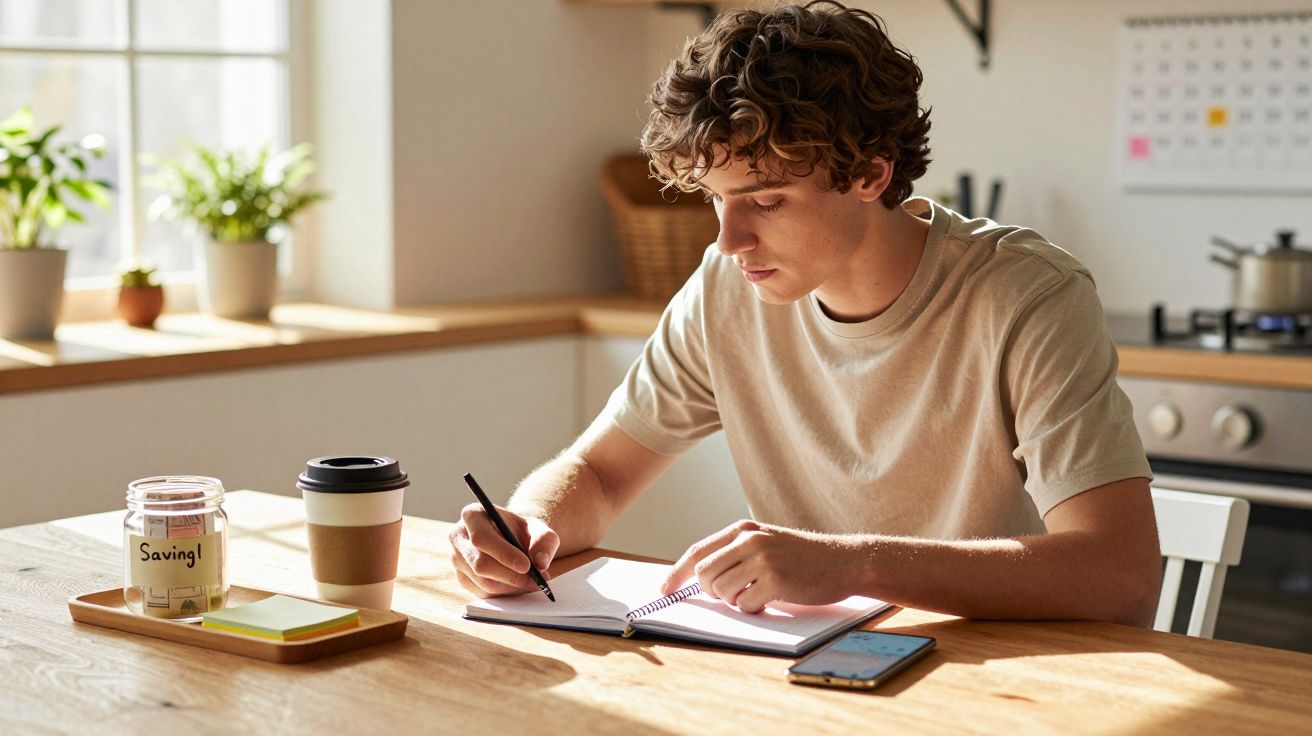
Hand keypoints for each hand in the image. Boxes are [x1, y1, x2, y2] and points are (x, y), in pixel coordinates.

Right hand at [448, 502, 559, 597]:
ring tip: (533, 582)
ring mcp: (456, 559)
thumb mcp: (538, 528)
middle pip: (480, 564)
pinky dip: (505, 593)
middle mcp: (458, 537)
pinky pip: (483, 593)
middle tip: (536, 580)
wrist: (511, 539)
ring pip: (483, 582)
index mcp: (472, 515)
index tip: (526, 566)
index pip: (482, 538)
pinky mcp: (462, 578)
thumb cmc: (522, 531)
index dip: (503, 554)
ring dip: (511, 586)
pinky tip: (519, 585)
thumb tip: (541, 563)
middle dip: (511, 576)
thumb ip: (544, 541)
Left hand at [660, 520, 863, 612]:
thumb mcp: (766, 543)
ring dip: (736, 602)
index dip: (676, 573)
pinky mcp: (775, 581)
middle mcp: (749, 541)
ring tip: (758, 594)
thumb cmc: (803, 557)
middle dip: (713, 592)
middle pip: (705, 576)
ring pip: (723, 592)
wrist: (843, 561)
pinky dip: (754, 609)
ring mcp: (762, 560)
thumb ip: (736, 553)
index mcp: (743, 530)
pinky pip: (745, 606)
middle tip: (733, 595)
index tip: (663, 590)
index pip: (698, 552)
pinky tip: (771, 600)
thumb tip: (699, 578)